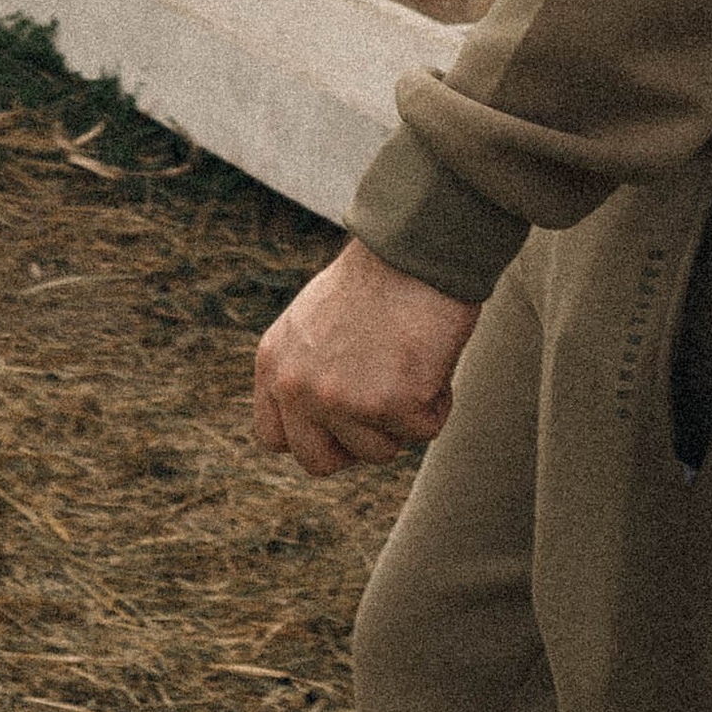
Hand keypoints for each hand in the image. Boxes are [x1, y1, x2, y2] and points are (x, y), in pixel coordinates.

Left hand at [252, 240, 480, 475]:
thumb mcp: (312, 323)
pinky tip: (430, 356)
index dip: (311, 437)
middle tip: (382, 406)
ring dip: (400, 417)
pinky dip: (437, 401)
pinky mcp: (394, 406)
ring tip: (407, 362)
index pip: (273, 437)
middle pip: (318, 461)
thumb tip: (319, 417)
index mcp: (274, 364)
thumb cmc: (376, 278)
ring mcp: (343, 401)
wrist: (414, 250)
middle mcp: (298, 388)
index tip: (339, 425)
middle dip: (355, 443)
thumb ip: (304, 370)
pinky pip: (424, 430)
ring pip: (378, 452)